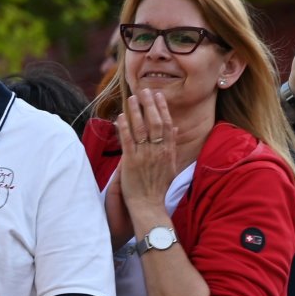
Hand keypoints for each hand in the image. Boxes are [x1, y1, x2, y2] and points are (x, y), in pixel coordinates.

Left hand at [115, 89, 180, 215]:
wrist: (148, 204)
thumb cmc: (159, 186)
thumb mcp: (171, 165)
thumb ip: (172, 145)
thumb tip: (174, 128)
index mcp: (168, 151)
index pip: (166, 124)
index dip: (162, 108)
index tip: (158, 95)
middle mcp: (157, 151)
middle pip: (154, 122)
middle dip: (149, 105)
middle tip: (144, 90)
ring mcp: (144, 155)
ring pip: (140, 129)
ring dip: (135, 112)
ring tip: (131, 98)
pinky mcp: (130, 162)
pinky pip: (127, 141)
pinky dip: (123, 127)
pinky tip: (120, 117)